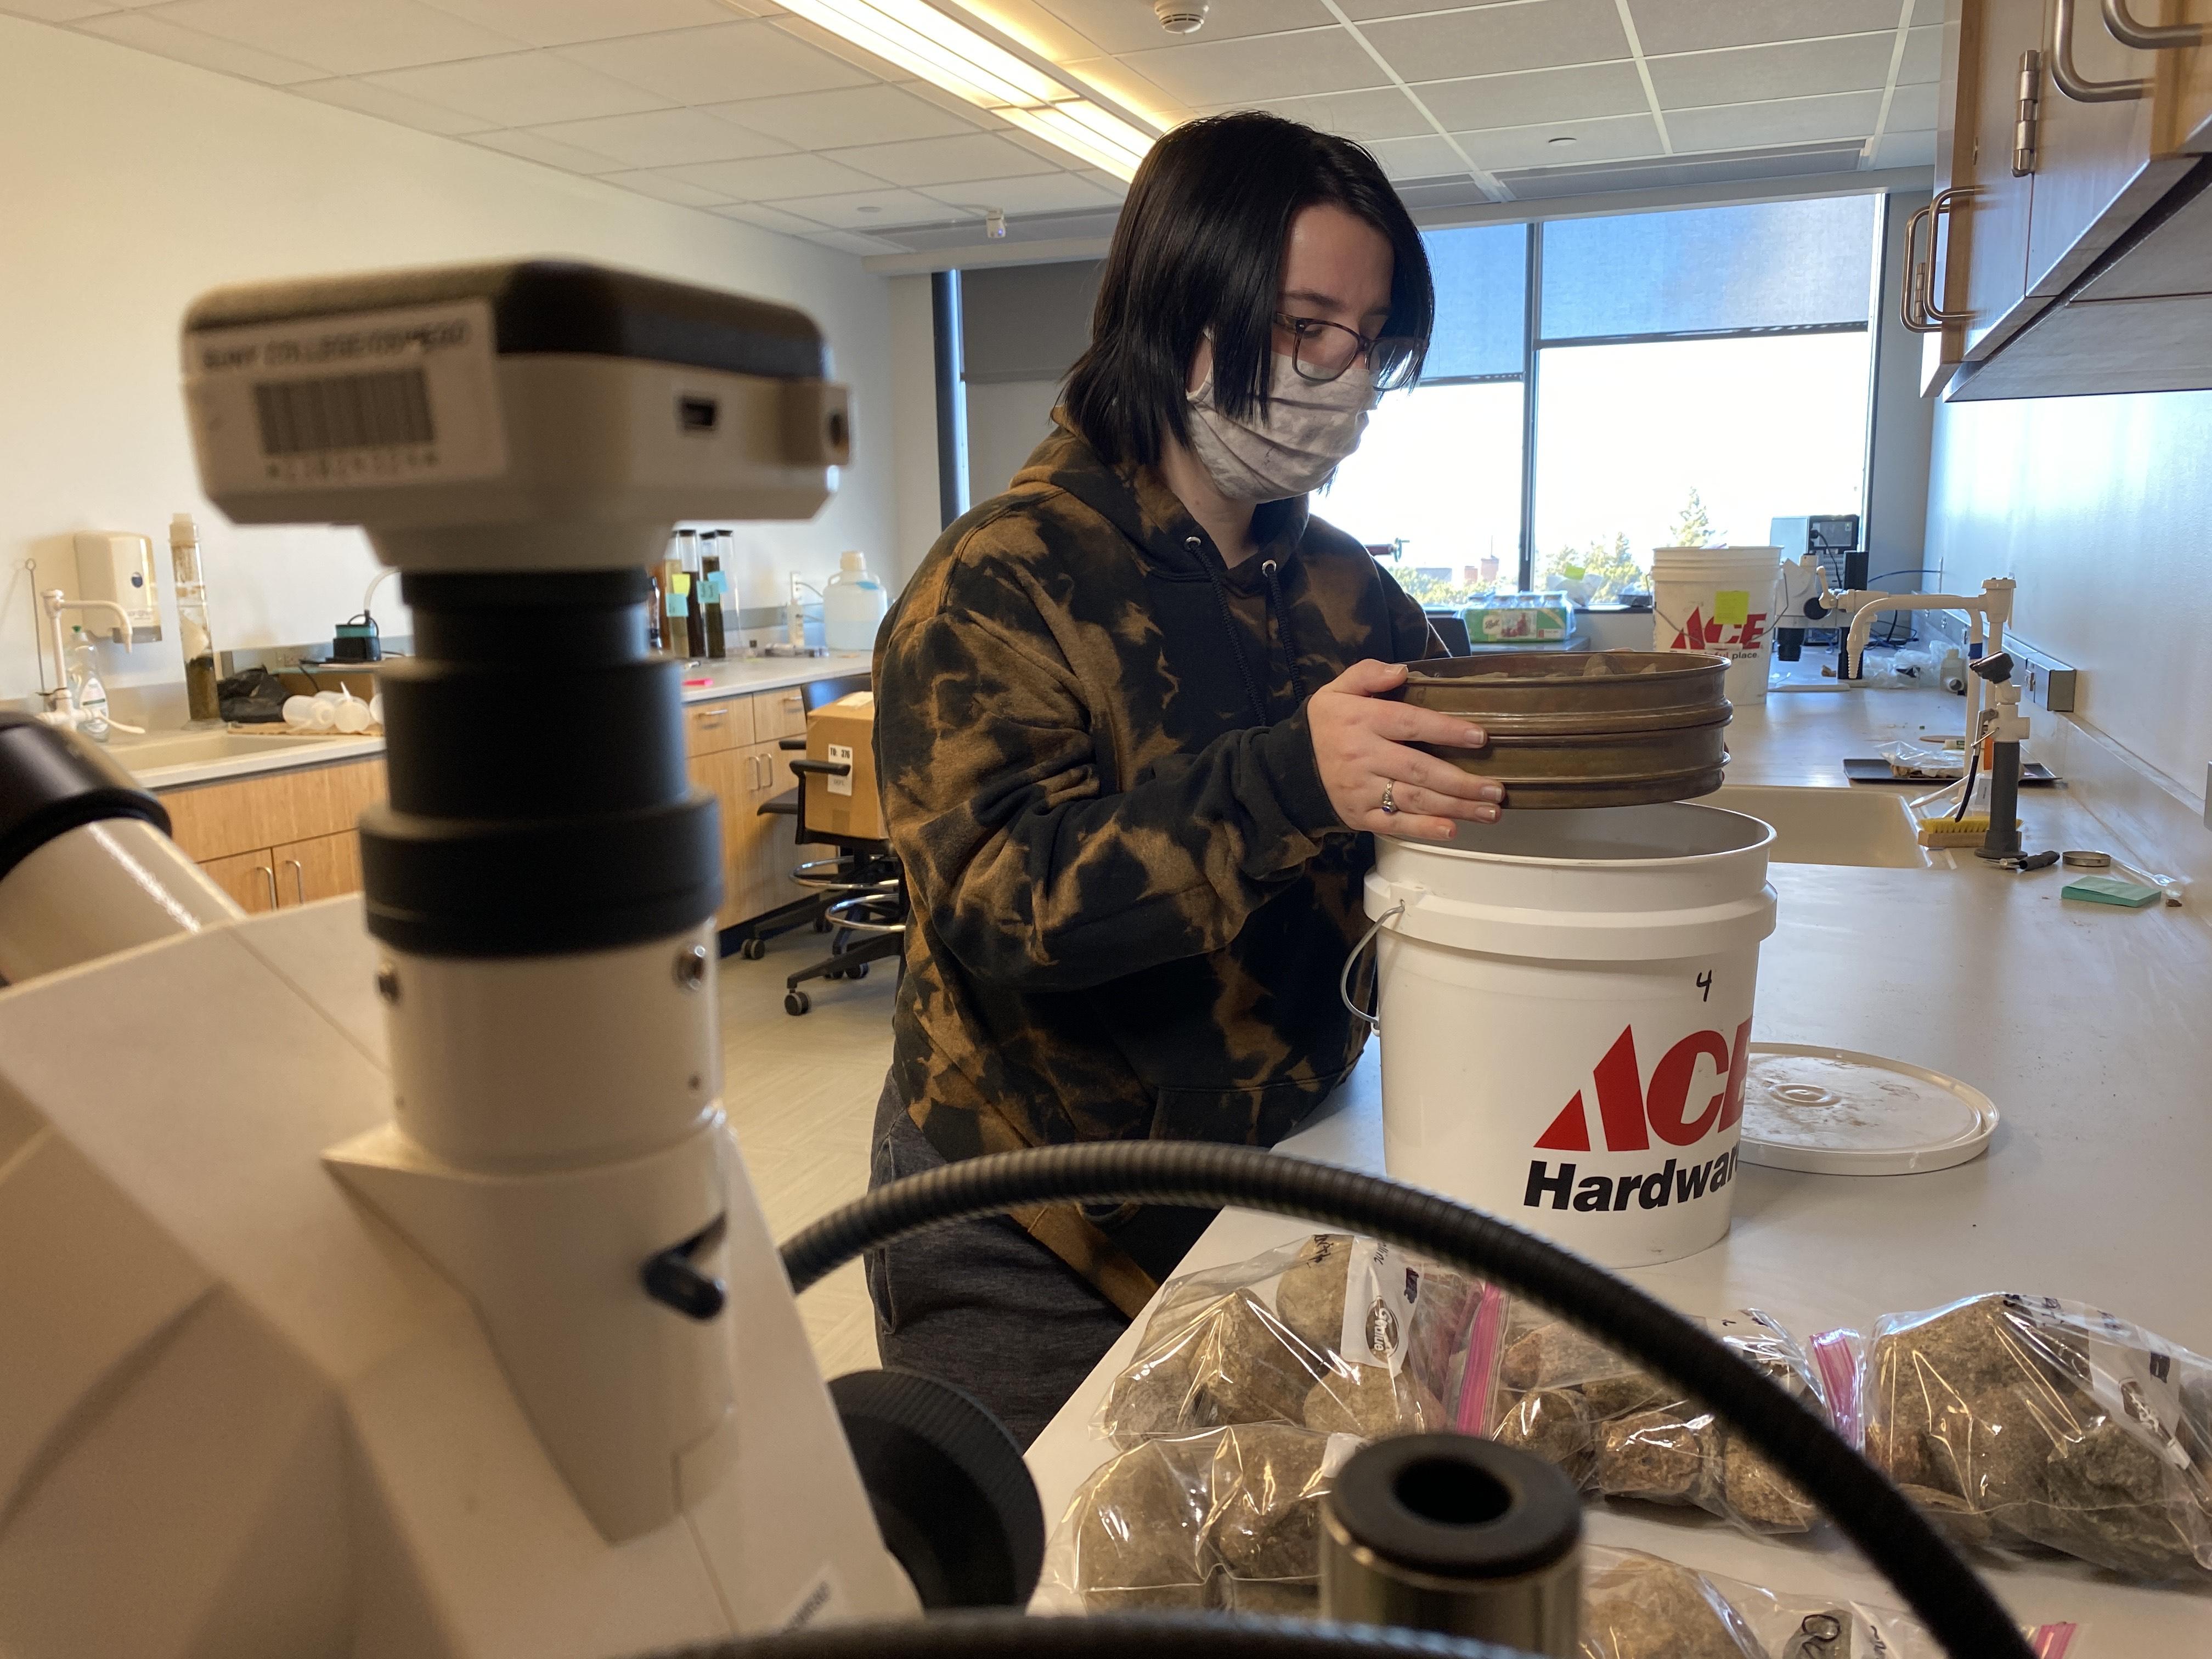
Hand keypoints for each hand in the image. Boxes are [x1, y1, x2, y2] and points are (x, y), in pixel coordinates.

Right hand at [1307, 660, 1503, 840]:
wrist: (1291, 768)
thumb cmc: (1328, 724)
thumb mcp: (1338, 689)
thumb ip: (1367, 673)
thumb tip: (1401, 671)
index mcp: (1362, 720)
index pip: (1409, 723)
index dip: (1446, 730)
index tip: (1480, 738)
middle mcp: (1363, 756)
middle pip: (1419, 770)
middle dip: (1462, 782)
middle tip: (1497, 789)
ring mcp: (1361, 790)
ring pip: (1414, 800)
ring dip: (1456, 807)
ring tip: (1490, 811)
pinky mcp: (1359, 815)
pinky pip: (1395, 825)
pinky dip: (1424, 829)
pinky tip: (1453, 830)